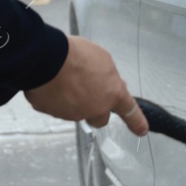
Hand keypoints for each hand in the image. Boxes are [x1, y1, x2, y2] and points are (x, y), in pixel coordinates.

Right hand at [24, 36, 148, 135]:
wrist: (44, 59)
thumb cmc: (77, 55)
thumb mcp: (103, 59)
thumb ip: (108, 76)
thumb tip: (107, 83)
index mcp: (113, 94)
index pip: (130, 111)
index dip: (136, 122)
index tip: (141, 130)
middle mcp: (95, 108)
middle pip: (100, 119)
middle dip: (96, 110)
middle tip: (88, 95)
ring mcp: (72, 113)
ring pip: (76, 112)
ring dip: (73, 102)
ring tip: (64, 81)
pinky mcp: (51, 112)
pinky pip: (55, 107)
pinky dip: (54, 99)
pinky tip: (50, 83)